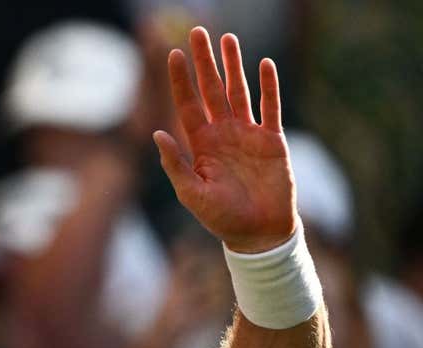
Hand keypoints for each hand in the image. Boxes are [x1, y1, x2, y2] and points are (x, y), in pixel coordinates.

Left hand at [154, 28, 294, 252]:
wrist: (257, 233)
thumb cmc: (221, 217)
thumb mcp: (191, 193)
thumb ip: (175, 164)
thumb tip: (156, 133)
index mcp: (200, 144)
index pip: (187, 104)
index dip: (180, 80)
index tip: (172, 55)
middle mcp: (222, 133)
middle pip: (211, 89)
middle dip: (204, 61)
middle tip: (197, 32)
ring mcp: (247, 134)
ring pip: (239, 91)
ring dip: (233, 65)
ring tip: (228, 38)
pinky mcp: (272, 140)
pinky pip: (270, 107)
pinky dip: (268, 86)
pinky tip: (264, 64)